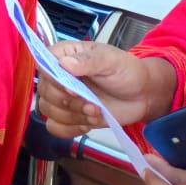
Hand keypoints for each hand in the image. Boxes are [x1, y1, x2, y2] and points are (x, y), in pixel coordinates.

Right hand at [37, 41, 163, 136]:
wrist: (142, 95)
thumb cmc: (127, 72)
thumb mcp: (111, 61)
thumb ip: (88, 61)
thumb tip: (64, 63)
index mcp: (64, 55)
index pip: (43, 66)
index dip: (54, 80)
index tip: (74, 90)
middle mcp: (58, 76)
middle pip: (44, 93)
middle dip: (70, 104)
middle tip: (93, 104)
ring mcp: (62, 97)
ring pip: (48, 111)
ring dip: (73, 117)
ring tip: (95, 113)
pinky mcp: (68, 115)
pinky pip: (54, 126)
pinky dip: (70, 129)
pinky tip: (87, 123)